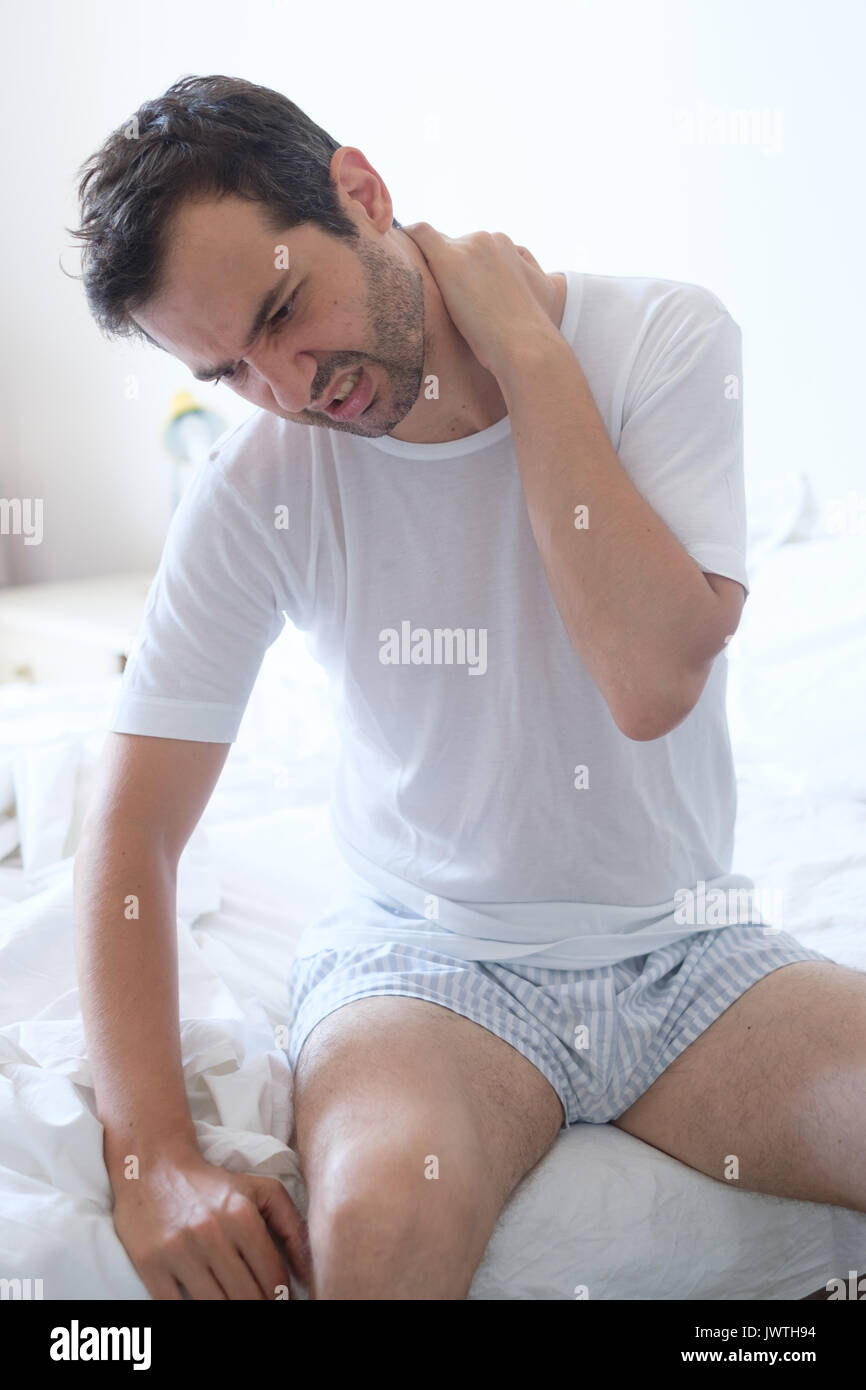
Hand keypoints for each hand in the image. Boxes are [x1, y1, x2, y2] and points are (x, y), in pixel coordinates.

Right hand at [111, 1146, 311, 1299]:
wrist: (154, 1168)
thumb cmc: (213, 1185)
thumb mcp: (260, 1190)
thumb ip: (292, 1226)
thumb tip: (308, 1274)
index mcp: (242, 1215)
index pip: (273, 1278)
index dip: (280, 1297)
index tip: (277, 1299)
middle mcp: (211, 1233)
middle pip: (247, 1298)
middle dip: (258, 1305)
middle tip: (258, 1302)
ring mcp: (178, 1252)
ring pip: (215, 1307)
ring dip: (229, 1312)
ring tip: (234, 1300)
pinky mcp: (150, 1265)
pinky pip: (176, 1308)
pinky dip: (193, 1312)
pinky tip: (204, 1302)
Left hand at [402, 222, 557, 377]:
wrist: (525, 344)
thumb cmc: (526, 335)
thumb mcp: (532, 296)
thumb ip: (514, 282)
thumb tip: (492, 295)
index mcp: (506, 246)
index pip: (473, 247)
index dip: (461, 268)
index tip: (454, 287)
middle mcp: (487, 239)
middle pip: (453, 245)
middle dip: (446, 268)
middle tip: (439, 297)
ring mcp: (466, 246)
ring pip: (436, 246)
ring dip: (429, 266)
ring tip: (421, 289)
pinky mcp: (448, 258)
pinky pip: (419, 234)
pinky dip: (408, 239)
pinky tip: (396, 249)